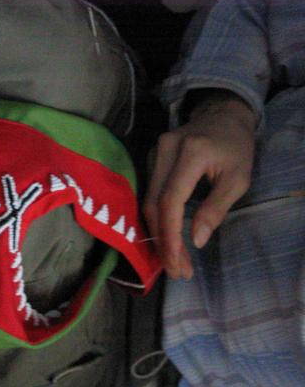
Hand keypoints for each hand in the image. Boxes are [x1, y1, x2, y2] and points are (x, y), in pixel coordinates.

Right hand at [143, 90, 256, 278]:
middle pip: (154, 204)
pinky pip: (149, 194)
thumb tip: (195, 241)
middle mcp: (165, 151)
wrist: (221, 116)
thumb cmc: (235, 148)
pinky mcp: (150, 159)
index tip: (177, 263)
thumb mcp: (238, 179)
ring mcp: (154, 153)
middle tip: (177, 270)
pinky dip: (157, 220)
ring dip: (158, 234)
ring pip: (147, 201)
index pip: (171, 200)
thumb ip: (215, 209)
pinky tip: (167, 238)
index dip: (170, 234)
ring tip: (174, 260)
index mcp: (191, 153)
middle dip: (163, 241)